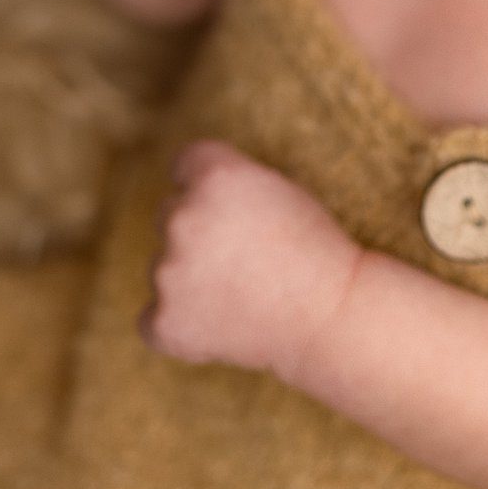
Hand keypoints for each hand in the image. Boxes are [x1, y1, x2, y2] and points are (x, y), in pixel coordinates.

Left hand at [138, 139, 362, 378]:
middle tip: (246, 257)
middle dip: (199, 232)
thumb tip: (179, 195)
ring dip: (191, 278)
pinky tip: (223, 323)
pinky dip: (181, 322)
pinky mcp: (165, 321)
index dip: (211, 188)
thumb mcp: (274, 187)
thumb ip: (222, 182)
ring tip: (245, 294)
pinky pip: (155, 317)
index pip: (185, 165)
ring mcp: (167, 272)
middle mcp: (182, 217)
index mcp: (214, 175)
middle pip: (170, 215)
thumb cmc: (313, 248)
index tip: (234, 210)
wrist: (332, 315)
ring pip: (164, 267)